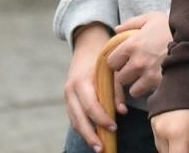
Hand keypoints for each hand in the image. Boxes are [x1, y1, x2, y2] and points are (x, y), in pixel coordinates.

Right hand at [64, 24, 117, 151]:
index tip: (114, 128)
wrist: (86, 47)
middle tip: (103, 148)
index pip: (90, 105)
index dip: (102, 119)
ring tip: (99, 148)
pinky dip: (83, 129)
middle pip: (79, 118)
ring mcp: (67, 96)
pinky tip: (93, 138)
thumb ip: (116, 89)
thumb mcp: (110, 70)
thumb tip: (121, 111)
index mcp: (81, 81)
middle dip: (91, 135)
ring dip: (86, 136)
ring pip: (75, 121)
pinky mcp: (68, 101)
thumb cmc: (102, 59)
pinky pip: (74, 118)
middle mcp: (71, 90)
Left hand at [109, 12, 172, 98]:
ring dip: (138, 86)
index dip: (117, 62)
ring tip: (146, 79)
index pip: (111, 62)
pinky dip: (151, 92)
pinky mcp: (161, 85)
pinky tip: (157, 83)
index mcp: (132, 45)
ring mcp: (149, 75)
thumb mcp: (151, 18)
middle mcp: (138, 62)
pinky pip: (149, 96)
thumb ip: (131, 23)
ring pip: (133, 91)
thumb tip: (116, 30)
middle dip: (127, 75)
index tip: (124, 61)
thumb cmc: (171, 27)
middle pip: (121, 78)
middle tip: (136, 71)